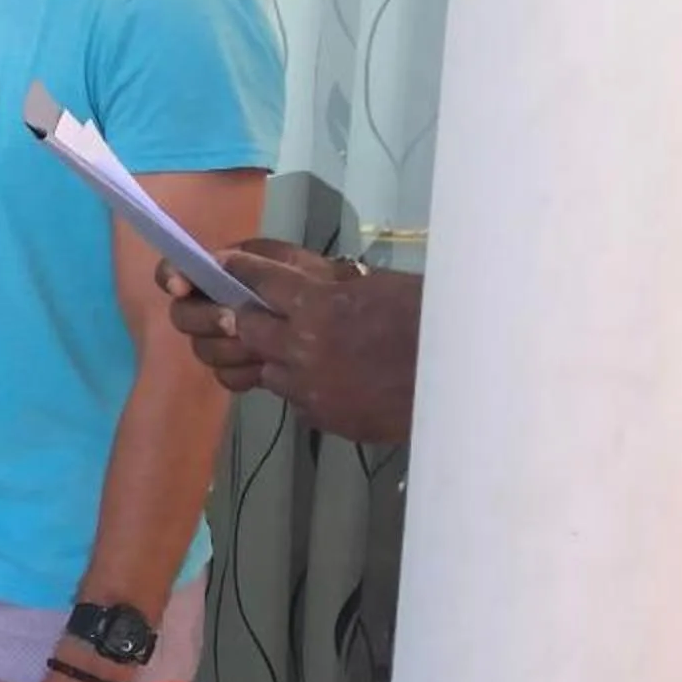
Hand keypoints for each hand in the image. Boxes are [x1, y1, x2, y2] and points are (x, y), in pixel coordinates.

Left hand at [160, 241, 422, 446]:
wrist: (464, 385)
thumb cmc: (432, 323)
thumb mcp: (381, 288)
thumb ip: (333, 287)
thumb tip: (302, 284)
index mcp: (318, 305)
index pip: (256, 280)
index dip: (235, 270)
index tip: (217, 264)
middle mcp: (303, 347)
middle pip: (240, 328)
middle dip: (230, 316)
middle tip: (219, 308)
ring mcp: (309, 387)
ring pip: (261, 369)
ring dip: (262, 356)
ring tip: (271, 347)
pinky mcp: (321, 417)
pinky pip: (293, 397)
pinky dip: (298, 386)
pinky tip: (320, 378)